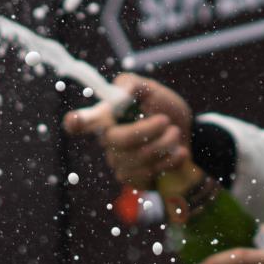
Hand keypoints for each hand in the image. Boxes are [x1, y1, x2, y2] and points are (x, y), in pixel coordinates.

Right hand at [63, 74, 195, 188]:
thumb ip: (133, 85)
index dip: (76, 122)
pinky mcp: (133, 179)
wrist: (188, 135)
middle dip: (147, 130)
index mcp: (107, 116)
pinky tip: (178, 152)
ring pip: (139, 157)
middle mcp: (108, 141)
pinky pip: (149, 173)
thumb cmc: (165, 110)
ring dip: (166, 143)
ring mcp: (119, 162)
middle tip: (166, 121)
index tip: (75, 120)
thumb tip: (119, 94)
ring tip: (175, 133)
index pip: (80, 122)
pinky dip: (170, 160)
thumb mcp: (153, 90)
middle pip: (118, 140)